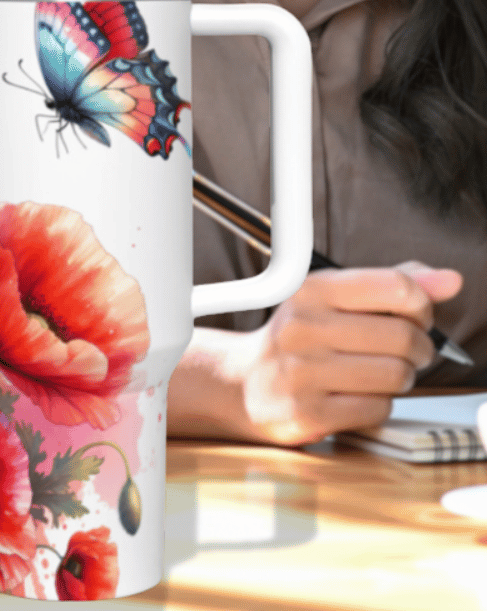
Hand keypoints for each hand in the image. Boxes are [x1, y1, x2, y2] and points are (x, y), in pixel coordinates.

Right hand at [237, 261, 462, 444]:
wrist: (245, 383)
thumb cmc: (300, 339)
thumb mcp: (335, 299)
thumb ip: (391, 285)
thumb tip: (449, 281)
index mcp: (310, 290)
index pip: (395, 286)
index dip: (421, 305)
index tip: (415, 316)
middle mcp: (301, 326)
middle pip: (402, 336)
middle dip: (418, 348)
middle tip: (406, 351)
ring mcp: (301, 371)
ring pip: (395, 375)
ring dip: (401, 378)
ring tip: (381, 373)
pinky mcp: (306, 412)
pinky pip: (377, 408)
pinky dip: (379, 404)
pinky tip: (358, 394)